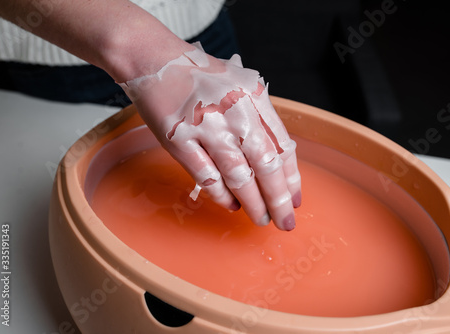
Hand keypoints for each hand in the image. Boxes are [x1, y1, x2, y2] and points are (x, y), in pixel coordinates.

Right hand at [119, 43, 300, 230]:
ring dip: (253, 203)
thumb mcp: (241, 85)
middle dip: (278, 200)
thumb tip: (277, 159)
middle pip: (265, 166)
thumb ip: (260, 116)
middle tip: (285, 222)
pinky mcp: (181, 141)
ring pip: (239, 177)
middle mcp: (235, 113)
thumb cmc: (200, 76)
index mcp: (255, 97)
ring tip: (261, 219)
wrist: (155, 61)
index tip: (295, 199)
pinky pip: (207, 177)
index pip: (282, 146)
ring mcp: (207, 128)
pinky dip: (221, 195)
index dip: (291, 178)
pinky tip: (231, 205)